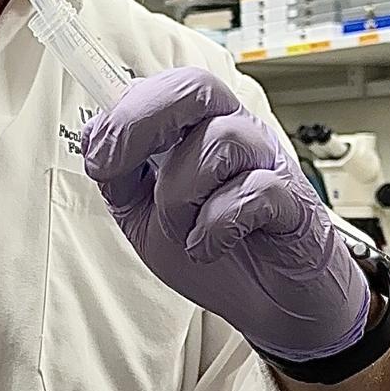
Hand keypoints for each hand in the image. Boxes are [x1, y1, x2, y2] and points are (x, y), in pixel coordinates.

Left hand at [83, 68, 370, 364]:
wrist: (274, 304)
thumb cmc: (216, 250)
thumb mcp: (146, 217)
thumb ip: (120, 177)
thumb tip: (95, 137)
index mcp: (199, 130)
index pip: (163, 86)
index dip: (121, 110)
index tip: (98, 155)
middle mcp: (236, 133)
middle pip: (195, 86)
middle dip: (141, 122)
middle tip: (123, 173)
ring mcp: (269, 164)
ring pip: (218, 140)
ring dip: (181, 195)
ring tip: (184, 231)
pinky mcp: (294, 202)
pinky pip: (252, 191)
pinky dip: (217, 227)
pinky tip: (209, 247)